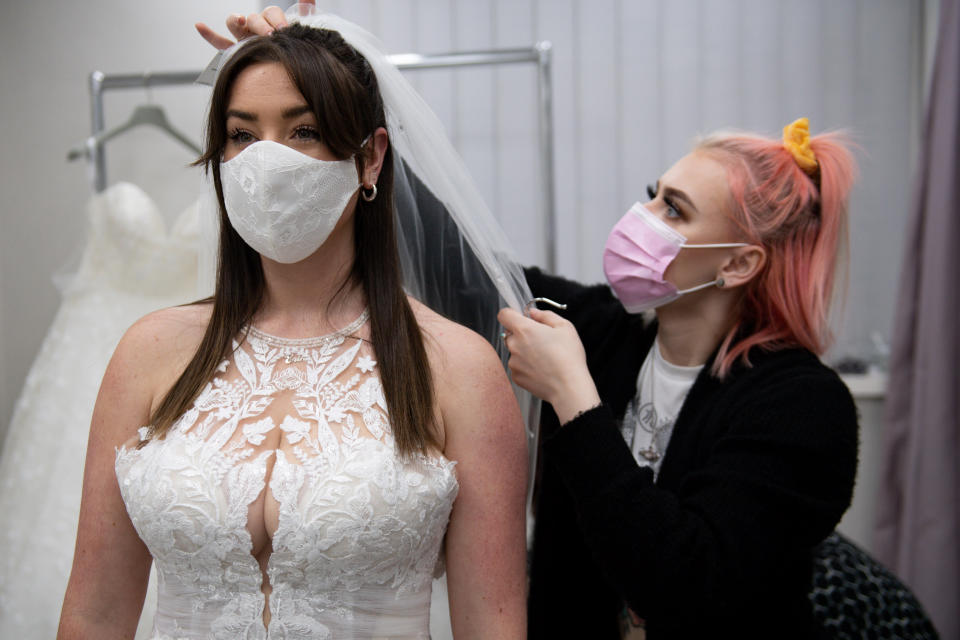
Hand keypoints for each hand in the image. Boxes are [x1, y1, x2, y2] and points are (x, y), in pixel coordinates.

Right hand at [194, 2, 314, 49]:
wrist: (289, 73)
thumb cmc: (293, 51)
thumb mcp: (301, 33)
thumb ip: (305, 13)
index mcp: (271, 23)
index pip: (270, 13)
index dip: (276, 19)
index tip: (284, 29)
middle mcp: (256, 28)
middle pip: (253, 17)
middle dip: (260, 24)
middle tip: (269, 35)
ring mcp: (243, 38)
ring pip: (235, 23)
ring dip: (236, 20)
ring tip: (240, 20)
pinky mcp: (233, 52)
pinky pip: (218, 42)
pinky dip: (208, 34)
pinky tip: (199, 26)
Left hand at [497, 307, 600, 422]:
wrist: (568, 387)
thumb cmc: (568, 356)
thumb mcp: (564, 327)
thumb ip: (546, 315)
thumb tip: (533, 313)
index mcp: (524, 329)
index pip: (504, 314)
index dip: (512, 314)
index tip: (523, 319)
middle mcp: (514, 345)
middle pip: (509, 334)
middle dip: (522, 335)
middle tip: (541, 341)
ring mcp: (513, 363)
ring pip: (514, 351)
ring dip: (524, 351)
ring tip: (544, 358)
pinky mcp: (516, 377)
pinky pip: (518, 367)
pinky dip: (526, 366)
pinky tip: (542, 369)